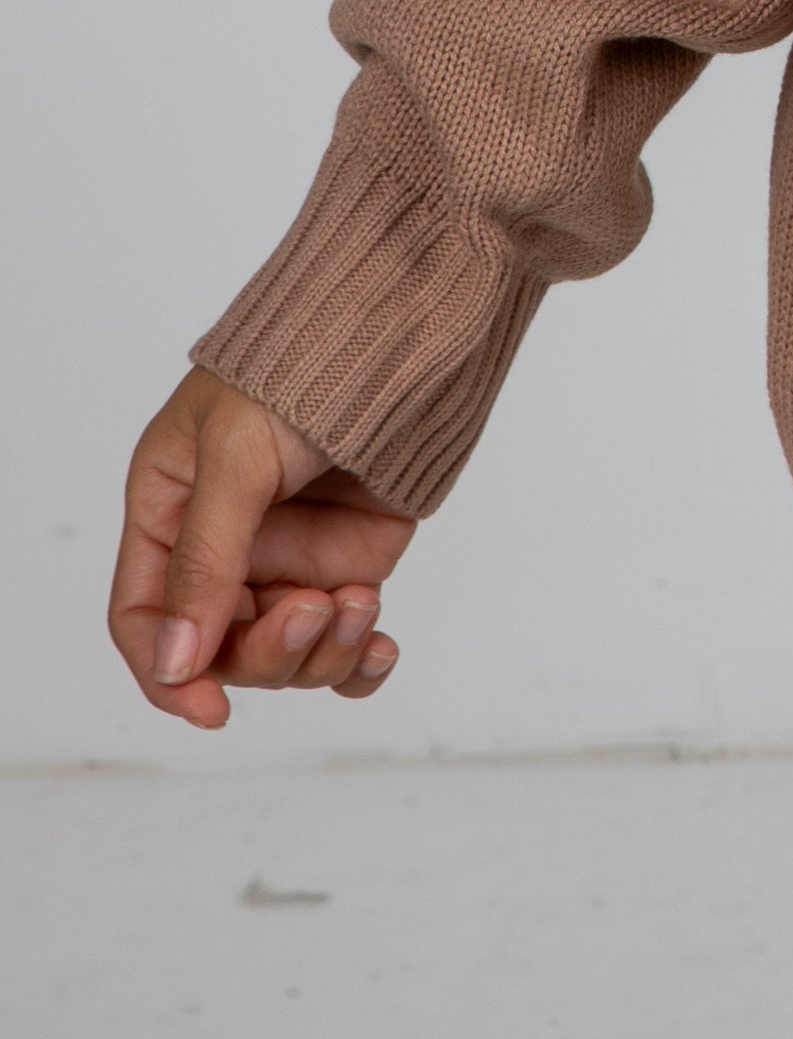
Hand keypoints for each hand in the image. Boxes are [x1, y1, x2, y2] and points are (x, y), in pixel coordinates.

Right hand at [111, 368, 415, 726]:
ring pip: (286, 657)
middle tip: (313, 612)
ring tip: (359, 603)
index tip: (210, 706)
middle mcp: (223, 546)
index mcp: (169, 510)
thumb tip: (174, 661)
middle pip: (220, 650)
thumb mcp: (237, 454)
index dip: (167, 673)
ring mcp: (289, 558)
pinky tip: (383, 645)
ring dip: (321, 652)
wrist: (403, 332)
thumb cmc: (302, 366)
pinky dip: (360, 660)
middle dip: (267, 651)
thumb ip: (206, 556)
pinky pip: (343, 643)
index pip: (143, 617)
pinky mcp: (349, 562)